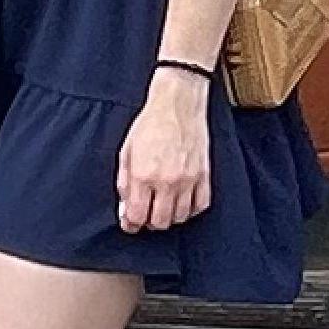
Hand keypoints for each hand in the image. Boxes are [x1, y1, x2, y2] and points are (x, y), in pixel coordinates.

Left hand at [115, 71, 212, 234]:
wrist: (177, 104)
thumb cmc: (150, 124)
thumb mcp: (126, 151)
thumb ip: (124, 183)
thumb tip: (125, 208)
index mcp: (143, 175)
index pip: (138, 216)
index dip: (132, 224)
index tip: (131, 222)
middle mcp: (166, 181)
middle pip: (160, 222)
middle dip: (150, 222)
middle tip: (147, 212)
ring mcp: (188, 180)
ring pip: (180, 217)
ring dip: (170, 216)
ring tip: (164, 205)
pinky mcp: (203, 175)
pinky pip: (200, 205)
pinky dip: (191, 209)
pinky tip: (182, 201)